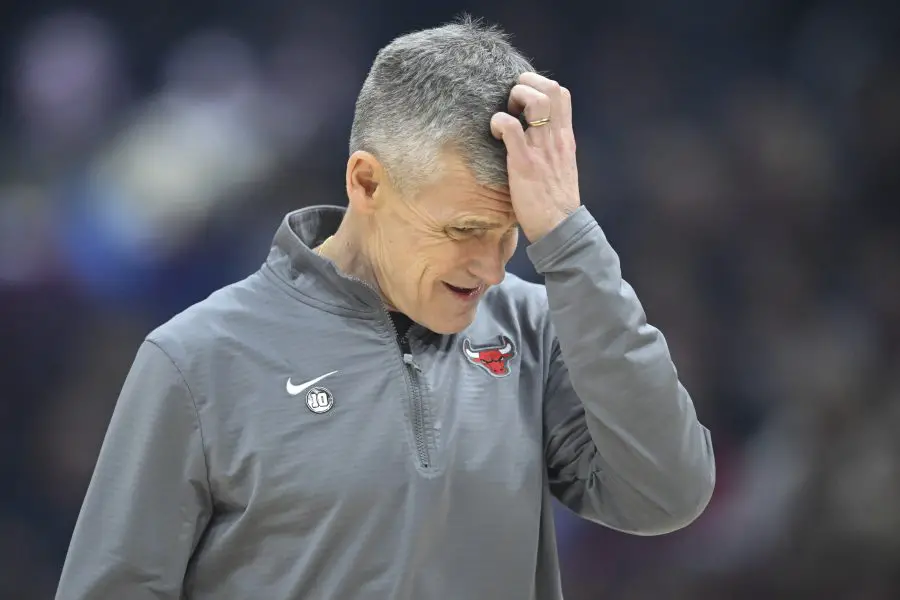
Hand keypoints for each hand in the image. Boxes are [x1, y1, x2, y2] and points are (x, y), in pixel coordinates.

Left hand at [491, 72, 580, 242]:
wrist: (560, 228)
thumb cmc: (555, 202)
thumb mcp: (560, 167)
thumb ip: (550, 148)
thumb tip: (534, 137)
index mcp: (565, 138)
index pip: (561, 93)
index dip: (539, 86)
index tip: (523, 100)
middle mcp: (556, 138)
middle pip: (550, 88)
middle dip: (526, 85)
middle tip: (511, 103)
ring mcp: (541, 149)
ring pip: (535, 100)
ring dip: (514, 98)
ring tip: (504, 115)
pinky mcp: (524, 163)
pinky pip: (510, 127)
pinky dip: (498, 122)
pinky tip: (494, 133)